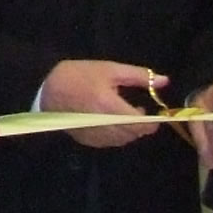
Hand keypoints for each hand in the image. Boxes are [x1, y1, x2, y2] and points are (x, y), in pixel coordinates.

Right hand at [37, 56, 165, 146]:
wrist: (46, 89)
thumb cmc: (78, 75)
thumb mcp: (109, 69)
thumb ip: (139, 76)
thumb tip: (165, 81)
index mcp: (108, 104)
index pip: (140, 123)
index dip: (153, 121)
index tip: (156, 113)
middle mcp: (102, 124)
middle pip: (134, 134)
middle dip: (142, 125)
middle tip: (139, 110)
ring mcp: (94, 135)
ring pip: (124, 140)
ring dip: (130, 130)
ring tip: (124, 114)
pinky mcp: (88, 141)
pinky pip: (111, 143)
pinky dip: (117, 134)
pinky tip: (111, 121)